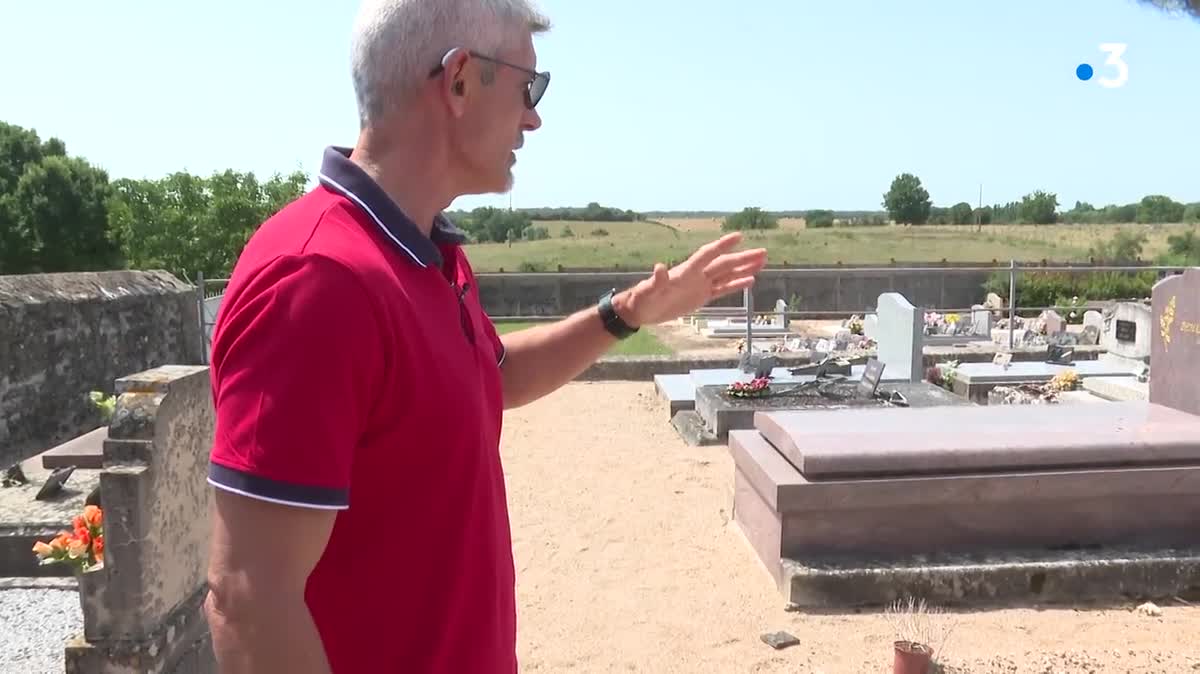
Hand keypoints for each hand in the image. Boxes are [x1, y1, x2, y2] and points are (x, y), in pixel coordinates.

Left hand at [614, 232, 766, 327]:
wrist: (641, 311)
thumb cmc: (643, 300)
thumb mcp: (648, 291)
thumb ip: (656, 281)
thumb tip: (659, 268)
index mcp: (686, 272)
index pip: (708, 255)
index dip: (722, 245)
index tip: (739, 236)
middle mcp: (696, 275)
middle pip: (724, 264)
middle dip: (743, 257)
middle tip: (764, 252)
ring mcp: (700, 285)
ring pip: (727, 274)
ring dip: (744, 267)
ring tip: (762, 261)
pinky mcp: (701, 297)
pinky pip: (723, 289)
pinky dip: (736, 284)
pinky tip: (750, 280)